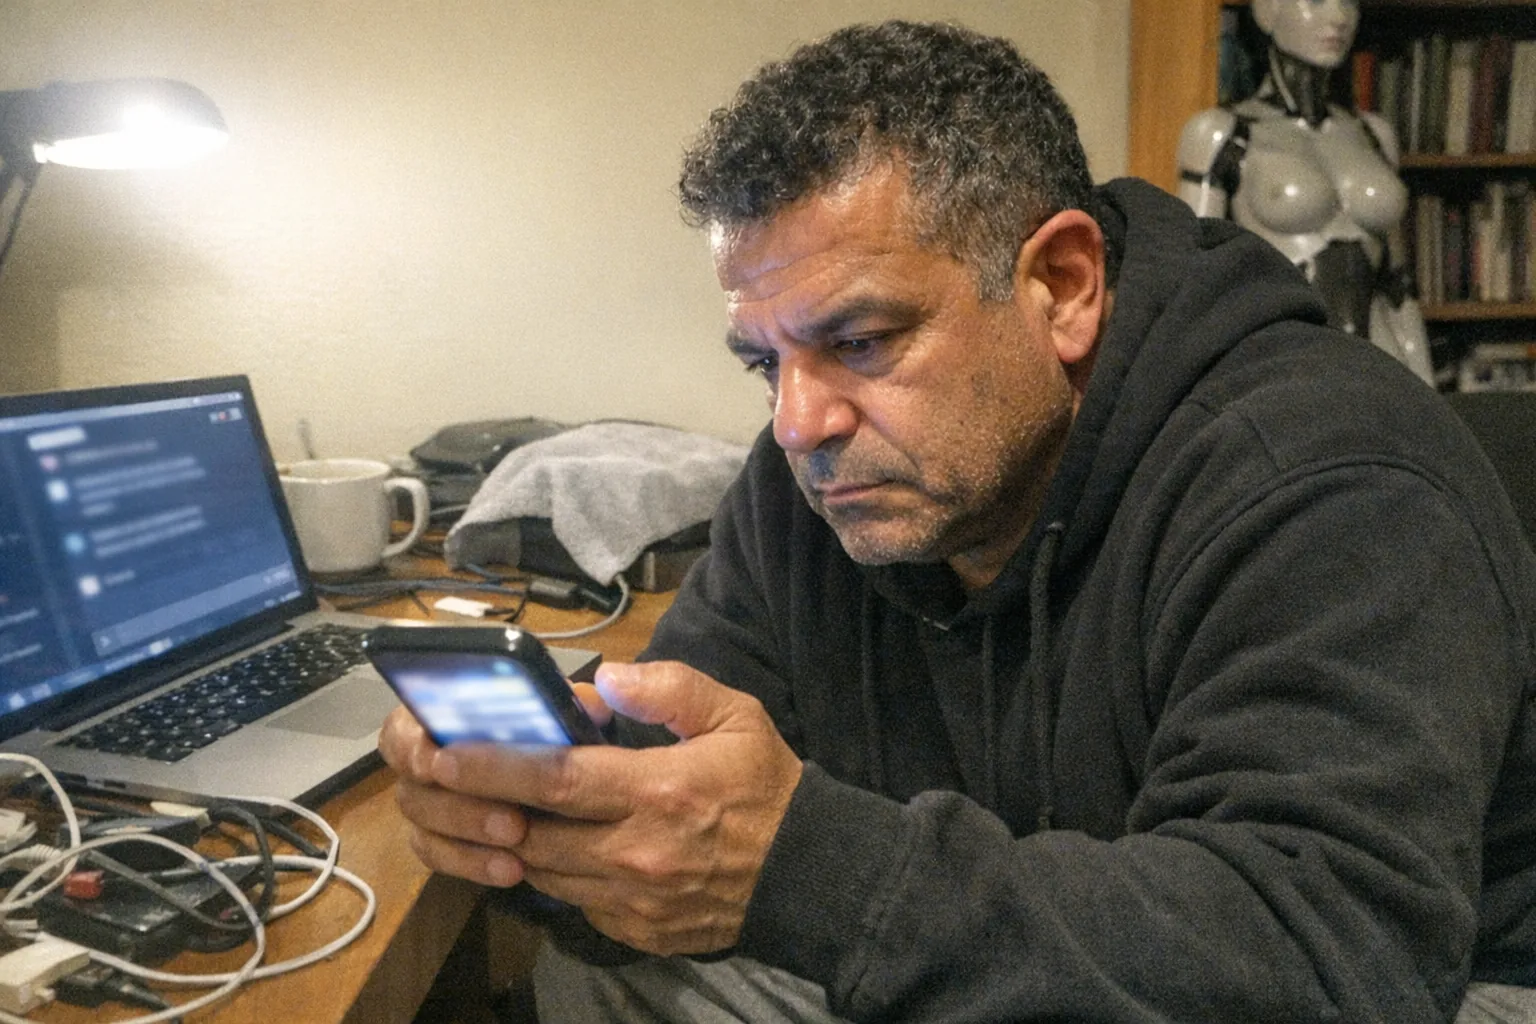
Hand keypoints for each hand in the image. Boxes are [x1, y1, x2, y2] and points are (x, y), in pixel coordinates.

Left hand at [387, 661, 803, 954]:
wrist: (807, 875)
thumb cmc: (766, 788)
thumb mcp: (736, 717)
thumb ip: (670, 689)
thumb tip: (605, 681)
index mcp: (657, 791)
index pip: (555, 779)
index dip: (493, 766)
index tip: (446, 751)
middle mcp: (636, 852)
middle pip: (531, 834)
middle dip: (483, 809)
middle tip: (448, 780)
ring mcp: (631, 900)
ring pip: (542, 873)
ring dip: (514, 842)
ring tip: (498, 807)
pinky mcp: (633, 930)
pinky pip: (572, 901)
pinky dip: (555, 872)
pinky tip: (555, 844)